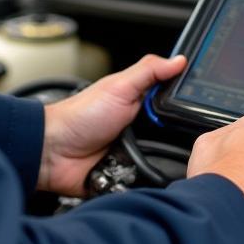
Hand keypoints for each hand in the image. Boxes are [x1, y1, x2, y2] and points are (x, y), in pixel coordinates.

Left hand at [37, 53, 186, 195]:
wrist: (53, 151)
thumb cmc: (79, 115)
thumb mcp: (118, 87)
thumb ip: (149, 71)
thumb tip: (178, 60)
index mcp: (139, 105)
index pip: (172, 106)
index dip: (182, 109)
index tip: (191, 110)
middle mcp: (139, 130)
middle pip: (172, 138)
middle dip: (168, 141)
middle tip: (153, 134)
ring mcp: (132, 154)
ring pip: (162, 162)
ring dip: (153, 160)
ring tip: (137, 153)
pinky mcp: (126, 177)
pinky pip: (144, 183)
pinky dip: (140, 179)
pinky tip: (131, 171)